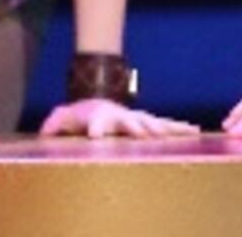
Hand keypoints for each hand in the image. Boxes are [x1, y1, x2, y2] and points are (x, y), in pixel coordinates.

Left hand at [39, 97, 198, 139]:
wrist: (98, 103)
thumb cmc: (81, 115)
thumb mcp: (64, 117)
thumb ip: (55, 123)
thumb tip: (44, 132)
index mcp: (98, 116)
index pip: (96, 122)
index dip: (96, 129)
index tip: (97, 138)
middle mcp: (120, 116)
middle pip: (129, 121)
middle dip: (136, 128)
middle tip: (144, 135)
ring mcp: (135, 118)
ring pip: (151, 122)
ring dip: (162, 128)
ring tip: (174, 133)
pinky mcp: (148, 123)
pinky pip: (167, 125)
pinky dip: (180, 128)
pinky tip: (196, 131)